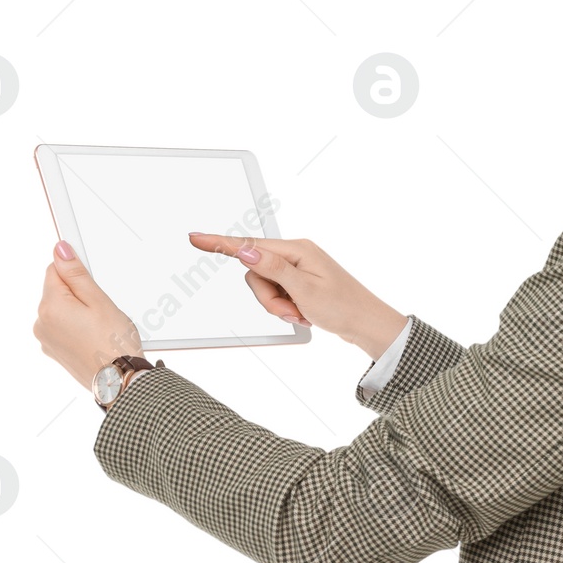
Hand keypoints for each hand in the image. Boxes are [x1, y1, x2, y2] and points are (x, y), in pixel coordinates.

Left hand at [33, 241, 143, 389]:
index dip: (76, 272)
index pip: (55, 270)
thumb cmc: (114, 344)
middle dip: (79, 295)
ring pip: (61, 311)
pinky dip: (77, 328)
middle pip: (57, 292)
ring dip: (78, 313)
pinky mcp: (54, 351)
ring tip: (101, 328)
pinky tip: (95, 338)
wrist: (119, 382)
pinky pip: (63, 329)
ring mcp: (46, 339)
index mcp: (50, 306)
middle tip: (103, 311)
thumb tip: (60, 250)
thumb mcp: (99, 301)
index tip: (93, 283)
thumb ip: (76, 274)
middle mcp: (41, 323)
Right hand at [187, 232, 407, 358]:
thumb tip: (246, 250)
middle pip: (255, 273)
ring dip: (278, 306)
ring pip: (264, 288)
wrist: (367, 325)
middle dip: (268, 298)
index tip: (195, 238)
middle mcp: (296, 255)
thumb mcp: (304, 290)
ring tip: (302, 313)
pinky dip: (286, 309)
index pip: (251, 245)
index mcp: (297, 250)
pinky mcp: (299, 284)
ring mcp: (297, 270)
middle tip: (292, 310)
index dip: (220, 243)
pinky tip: (305, 314)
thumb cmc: (344, 307)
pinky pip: (277, 295)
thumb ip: (272, 269)